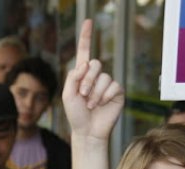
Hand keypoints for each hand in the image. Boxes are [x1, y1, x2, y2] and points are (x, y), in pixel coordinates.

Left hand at [62, 19, 123, 140]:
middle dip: (87, 81)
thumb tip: (86, 63)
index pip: (84, 52)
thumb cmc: (75, 114)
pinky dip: (104, 96)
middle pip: (95, 64)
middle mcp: (95, 76)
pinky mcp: (117, 92)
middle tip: (83, 96)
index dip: (86, 37)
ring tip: (91, 105)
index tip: (88, 21)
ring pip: (104, 77)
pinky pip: (113, 86)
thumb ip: (73, 77)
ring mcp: (107, 83)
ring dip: (94, 92)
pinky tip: (100, 105)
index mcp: (82, 74)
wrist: (87, 131)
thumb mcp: (67, 94)